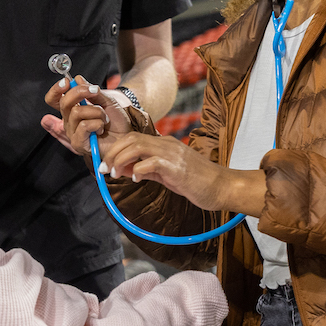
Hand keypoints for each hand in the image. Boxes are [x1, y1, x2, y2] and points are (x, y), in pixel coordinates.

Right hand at [42, 76, 131, 155]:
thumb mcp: (106, 100)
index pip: (54, 100)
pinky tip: (101, 128)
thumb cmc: (116, 121)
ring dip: (96, 111)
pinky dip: (97, 123)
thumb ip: (91, 91)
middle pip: (64, 103)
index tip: (66, 81)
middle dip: (79, 92)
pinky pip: (84, 126)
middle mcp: (69, 121)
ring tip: (105, 118)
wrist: (127, 137)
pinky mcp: (78, 143)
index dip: (56, 90)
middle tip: (95, 91)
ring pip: (77, 112)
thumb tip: (77, 79)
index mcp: (72, 109)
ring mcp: (72, 133)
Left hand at [98, 133, 263, 214]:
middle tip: (104, 169)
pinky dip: (137, 170)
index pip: (134, 138)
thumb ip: (147, 170)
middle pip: (131, 138)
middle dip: (113, 153)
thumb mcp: (167, 174)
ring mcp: (172, 153)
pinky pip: (150, 162)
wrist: (221, 187)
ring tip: (114, 174)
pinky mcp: (176, 166)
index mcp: (165, 144)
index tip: (106, 165)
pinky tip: (135, 179)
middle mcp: (167, 144)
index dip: (116, 149)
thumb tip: (124, 170)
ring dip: (120, 159)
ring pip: (137, 146)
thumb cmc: (197, 182)